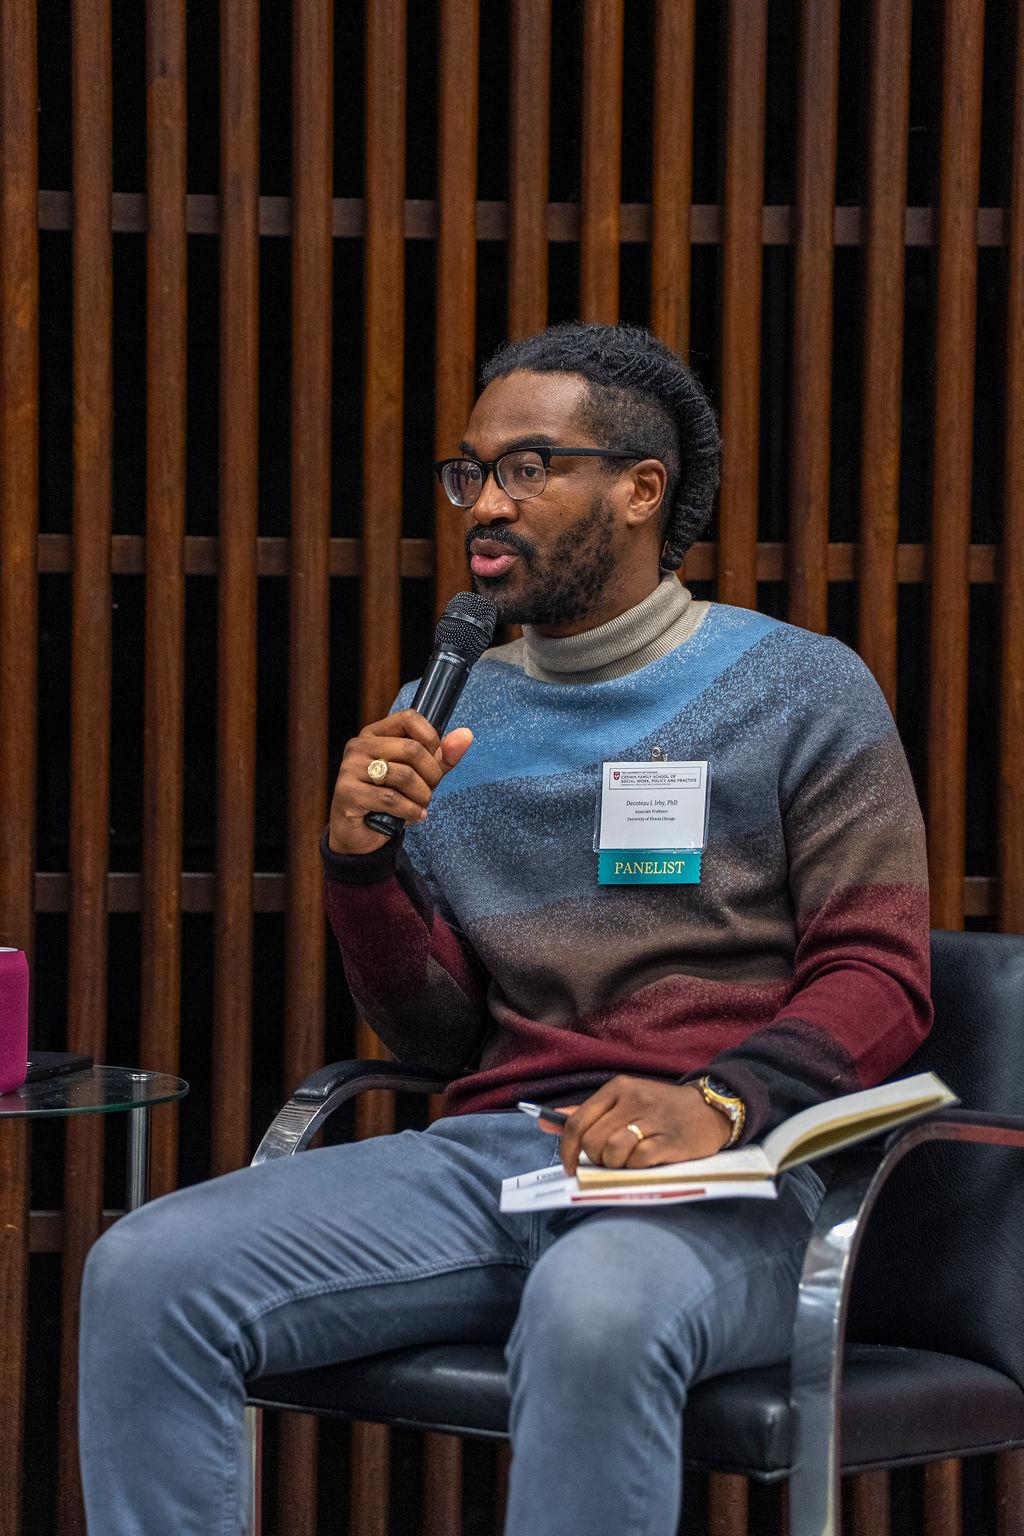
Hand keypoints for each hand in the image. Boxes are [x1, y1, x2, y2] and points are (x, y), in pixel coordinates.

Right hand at [329, 709, 473, 855]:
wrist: (361, 834)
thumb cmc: (391, 800)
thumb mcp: (420, 775)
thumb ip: (442, 756)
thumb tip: (466, 735)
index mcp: (375, 734)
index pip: (410, 718)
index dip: (432, 738)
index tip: (435, 759)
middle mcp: (359, 746)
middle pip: (412, 749)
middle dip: (431, 775)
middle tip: (430, 791)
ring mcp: (350, 768)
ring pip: (404, 776)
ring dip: (422, 796)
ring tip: (421, 805)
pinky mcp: (348, 792)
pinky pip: (391, 799)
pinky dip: (411, 811)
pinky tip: (415, 816)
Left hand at [547, 1077, 732, 1174]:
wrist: (710, 1109)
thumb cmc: (660, 1109)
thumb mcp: (623, 1101)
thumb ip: (585, 1113)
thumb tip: (544, 1122)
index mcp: (617, 1088)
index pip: (577, 1122)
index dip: (568, 1150)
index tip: (571, 1167)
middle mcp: (633, 1099)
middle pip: (592, 1142)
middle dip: (596, 1159)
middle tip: (610, 1161)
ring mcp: (652, 1119)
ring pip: (612, 1151)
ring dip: (615, 1165)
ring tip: (627, 1161)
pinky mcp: (670, 1140)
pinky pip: (638, 1160)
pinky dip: (636, 1168)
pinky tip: (645, 1163)